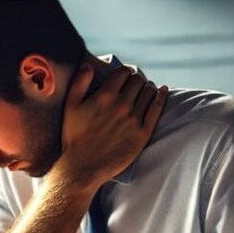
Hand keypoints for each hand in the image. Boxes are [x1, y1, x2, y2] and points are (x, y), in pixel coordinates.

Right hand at [50, 60, 168, 191]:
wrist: (84, 167)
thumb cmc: (75, 137)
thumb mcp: (70, 107)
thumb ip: (79, 83)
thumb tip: (88, 65)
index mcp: (104, 95)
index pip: (123, 72)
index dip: (124, 72)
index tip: (124, 76)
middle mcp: (121, 104)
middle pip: (138, 81)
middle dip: (135, 80)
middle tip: (134, 84)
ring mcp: (134, 119)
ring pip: (149, 92)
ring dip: (147, 88)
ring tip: (144, 90)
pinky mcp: (143, 133)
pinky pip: (157, 109)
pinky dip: (161, 96)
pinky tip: (162, 91)